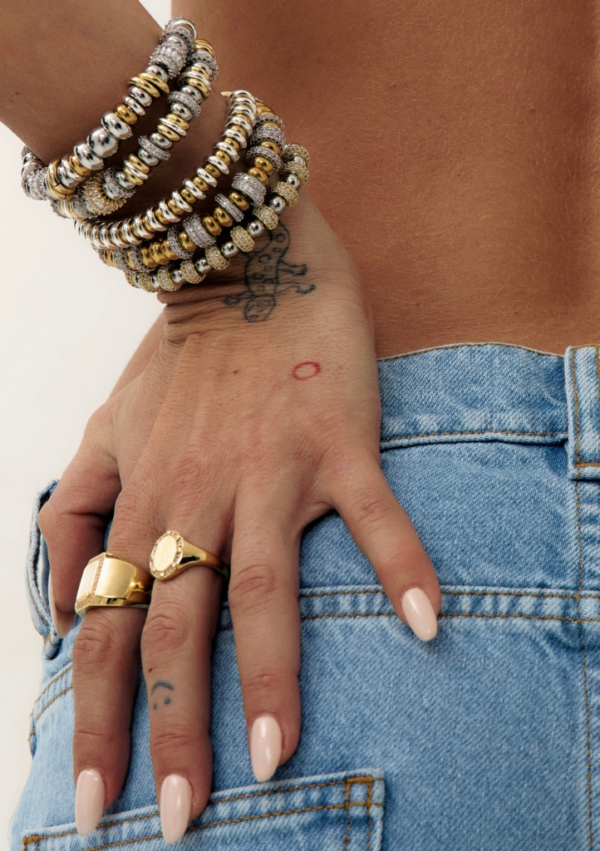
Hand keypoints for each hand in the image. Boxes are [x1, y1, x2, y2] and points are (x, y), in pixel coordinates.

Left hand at [39, 192, 440, 841]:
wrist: (239, 263)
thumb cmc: (179, 357)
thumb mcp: (105, 429)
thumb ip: (72, 512)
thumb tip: (61, 607)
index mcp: (144, 499)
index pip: (104, 626)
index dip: (93, 714)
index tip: (94, 799)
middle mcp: (199, 495)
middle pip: (173, 628)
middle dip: (171, 729)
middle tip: (180, 820)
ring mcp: (269, 469)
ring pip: (263, 585)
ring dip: (272, 675)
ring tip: (277, 757)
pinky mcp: (335, 442)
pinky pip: (371, 513)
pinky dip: (399, 565)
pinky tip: (424, 626)